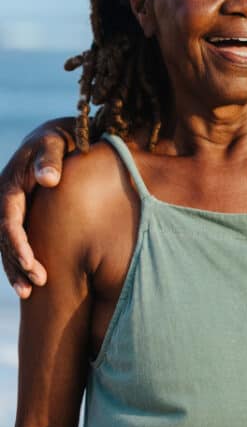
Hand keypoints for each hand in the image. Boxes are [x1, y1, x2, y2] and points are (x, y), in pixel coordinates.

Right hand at [0, 118, 74, 297]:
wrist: (58, 134)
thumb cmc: (60, 137)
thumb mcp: (56, 141)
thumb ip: (51, 158)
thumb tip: (49, 180)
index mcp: (9, 185)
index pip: (8, 221)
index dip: (19, 244)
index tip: (32, 263)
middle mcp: (5, 200)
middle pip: (4, 239)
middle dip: (18, 263)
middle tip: (36, 284)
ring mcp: (11, 209)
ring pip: (6, 245)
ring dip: (16, 268)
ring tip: (29, 292)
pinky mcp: (22, 214)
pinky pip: (16, 241)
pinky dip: (20, 260)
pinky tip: (29, 280)